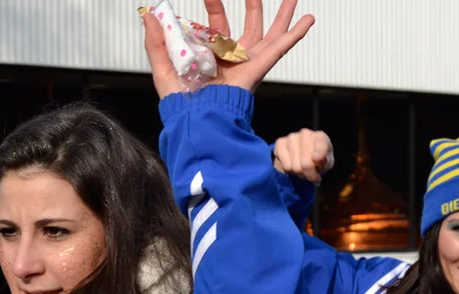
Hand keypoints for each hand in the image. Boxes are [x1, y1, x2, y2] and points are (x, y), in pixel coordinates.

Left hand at [143, 0, 315, 98]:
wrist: (196, 117)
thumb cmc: (180, 102)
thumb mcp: (163, 66)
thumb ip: (156, 40)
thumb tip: (150, 13)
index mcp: (213, 56)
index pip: (216, 24)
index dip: (214, 5)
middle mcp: (234, 58)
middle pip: (250, 25)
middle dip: (254, 6)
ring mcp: (249, 62)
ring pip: (271, 33)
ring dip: (282, 15)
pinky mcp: (259, 67)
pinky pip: (281, 47)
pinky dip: (296, 33)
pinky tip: (308, 19)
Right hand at [273, 129, 334, 183]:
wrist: (302, 154)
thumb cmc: (318, 160)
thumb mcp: (327, 163)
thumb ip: (326, 162)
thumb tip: (316, 159)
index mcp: (321, 137)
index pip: (321, 146)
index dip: (319, 155)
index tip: (316, 160)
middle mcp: (306, 134)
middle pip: (306, 164)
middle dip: (309, 175)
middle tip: (311, 176)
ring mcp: (292, 137)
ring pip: (295, 167)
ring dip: (299, 173)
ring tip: (302, 170)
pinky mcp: (280, 143)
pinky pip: (285, 166)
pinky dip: (290, 171)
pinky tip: (293, 165)